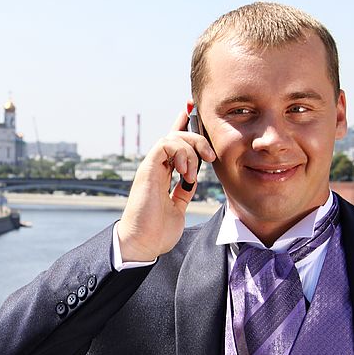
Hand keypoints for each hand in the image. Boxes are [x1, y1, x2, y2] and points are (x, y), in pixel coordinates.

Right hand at [117, 107, 215, 261]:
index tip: (193, 110)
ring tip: (193, 171)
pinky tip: (185, 170)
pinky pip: (164, 145)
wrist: (143, 244)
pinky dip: (180, 152)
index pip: (174, 143)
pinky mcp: (147, 169)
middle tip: (210, 156)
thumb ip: (184, 190)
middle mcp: (156, 167)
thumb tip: (194, 177)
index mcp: (163, 174)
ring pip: (172, 137)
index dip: (184, 125)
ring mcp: (151, 167)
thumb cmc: (157, 231)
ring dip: (190, 149)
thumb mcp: (178, 206)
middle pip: (176, 135)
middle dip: (197, 137)